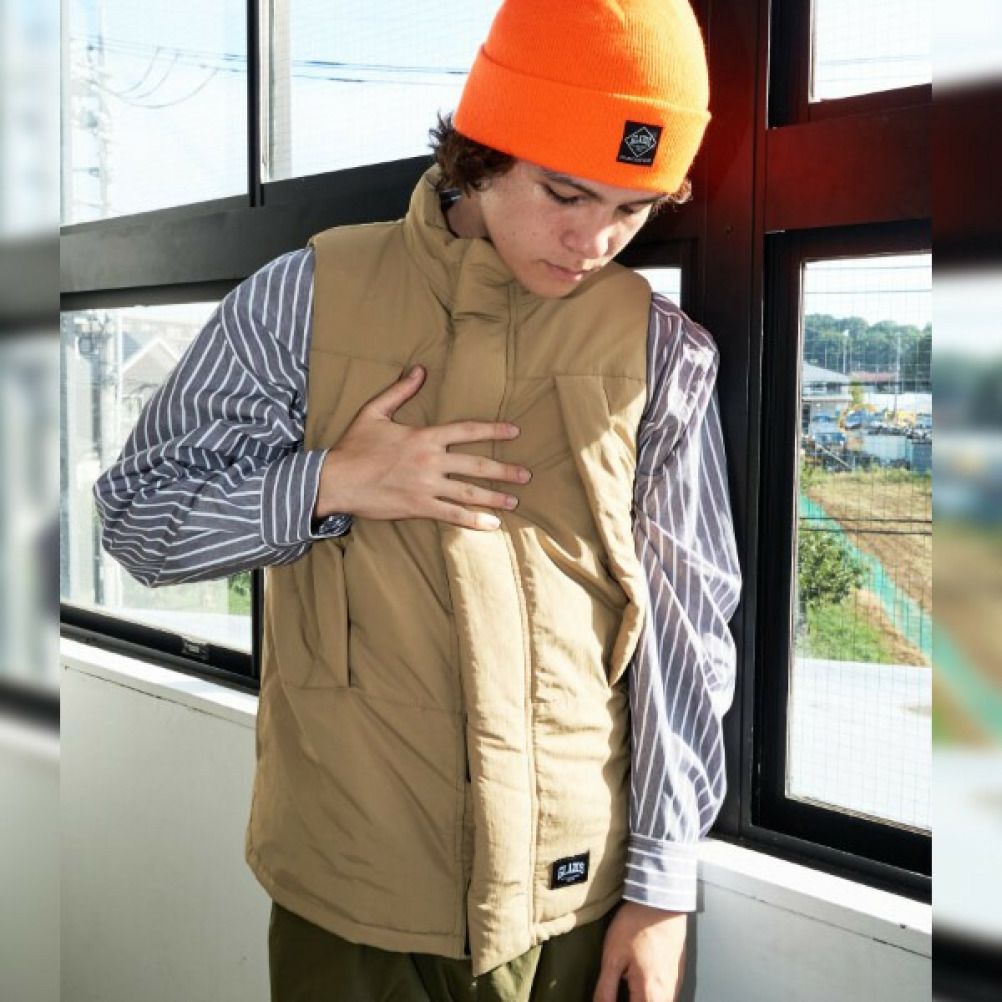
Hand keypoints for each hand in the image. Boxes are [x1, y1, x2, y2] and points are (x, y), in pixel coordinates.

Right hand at [314, 365, 530, 529]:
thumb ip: (400, 391)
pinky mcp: (418, 506)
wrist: (336, 480)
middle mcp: (430, 461)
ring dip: (495, 497)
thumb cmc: (354, 446)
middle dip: (504, 470)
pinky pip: (451, 514)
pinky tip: (491, 525)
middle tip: (527, 474)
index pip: (467, 430)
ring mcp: (426, 486)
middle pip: (476, 464)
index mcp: (424, 437)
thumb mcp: (375, 412)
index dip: (493, 429)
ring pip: (469, 492)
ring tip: (515, 501)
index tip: (515, 431)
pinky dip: (473, 520)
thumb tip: (420, 370)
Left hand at [594, 903, 687, 1001]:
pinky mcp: (677, 975)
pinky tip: (638, 980)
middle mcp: (668, 995)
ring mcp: (675, 985)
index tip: (608, 999)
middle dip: (632, 1000)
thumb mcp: (612, 957)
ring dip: (640, 998)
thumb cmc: (637, 925)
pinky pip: (665, 995)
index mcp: (651, 995)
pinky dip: (650, 994)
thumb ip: (605, 991)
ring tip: (626, 986)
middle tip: (617, 990)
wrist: (660, 900)